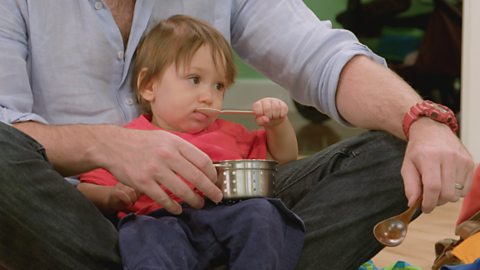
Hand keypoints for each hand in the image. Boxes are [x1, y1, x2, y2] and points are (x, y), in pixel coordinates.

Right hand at [103, 128, 222, 214]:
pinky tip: (179, 209)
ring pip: (182, 190)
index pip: (202, 160)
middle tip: (217, 197)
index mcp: (175, 143)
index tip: (216, 181)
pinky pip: (163, 198)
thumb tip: (203, 165)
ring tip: (199, 204)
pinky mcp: (143, 183)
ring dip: (194, 200)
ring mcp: (155, 169)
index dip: (212, 174)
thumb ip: (182, 150)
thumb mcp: (165, 138)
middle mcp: (167, 155)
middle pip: (196, 177)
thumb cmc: (142, 142)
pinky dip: (174, 206)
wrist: (113, 145)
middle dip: (210, 190)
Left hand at [252, 98, 288, 126]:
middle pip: (267, 108)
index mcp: (258, 104)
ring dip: (275, 115)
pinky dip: (281, 115)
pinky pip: (283, 108)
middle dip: (268, 116)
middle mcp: (266, 101)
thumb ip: (260, 121)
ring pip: (276, 107)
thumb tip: (266, 119)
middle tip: (269, 118)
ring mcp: (275, 101)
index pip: (257, 106)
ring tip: (274, 117)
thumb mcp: (260, 122)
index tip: (261, 116)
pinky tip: (280, 116)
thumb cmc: (264, 119)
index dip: (259, 112)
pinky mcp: (282, 104)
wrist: (274, 120)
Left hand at [401, 118, 474, 212]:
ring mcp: (462, 160)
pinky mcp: (470, 163)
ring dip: (446, 196)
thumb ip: (410, 186)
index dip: (428, 202)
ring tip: (437, 186)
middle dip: (437, 201)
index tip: (424, 208)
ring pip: (457, 194)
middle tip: (429, 197)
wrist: (432, 131)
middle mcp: (448, 157)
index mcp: (430, 157)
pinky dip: (456, 191)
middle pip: (447, 193)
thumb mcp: (407, 166)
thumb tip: (413, 203)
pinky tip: (447, 182)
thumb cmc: (418, 150)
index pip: (433, 187)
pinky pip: (466, 189)